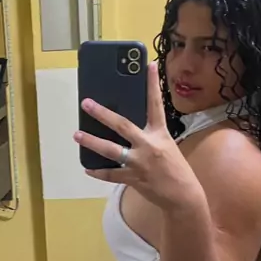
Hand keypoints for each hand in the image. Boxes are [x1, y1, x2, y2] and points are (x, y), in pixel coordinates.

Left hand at [73, 62, 201, 210]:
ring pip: (111, 150)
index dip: (152, 84)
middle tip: (86, 103)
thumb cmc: (176, 169)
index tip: (148, 65)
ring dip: (92, 142)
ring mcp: (140, 162)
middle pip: (122, 125)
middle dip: (102, 113)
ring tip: (77, 135)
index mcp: (160, 133)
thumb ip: (149, 136)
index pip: (156, 104)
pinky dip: (98, 172)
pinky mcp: (134, 178)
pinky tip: (87, 168)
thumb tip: (127, 128)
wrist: (184, 195)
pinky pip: (111, 174)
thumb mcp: (167, 146)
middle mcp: (148, 145)